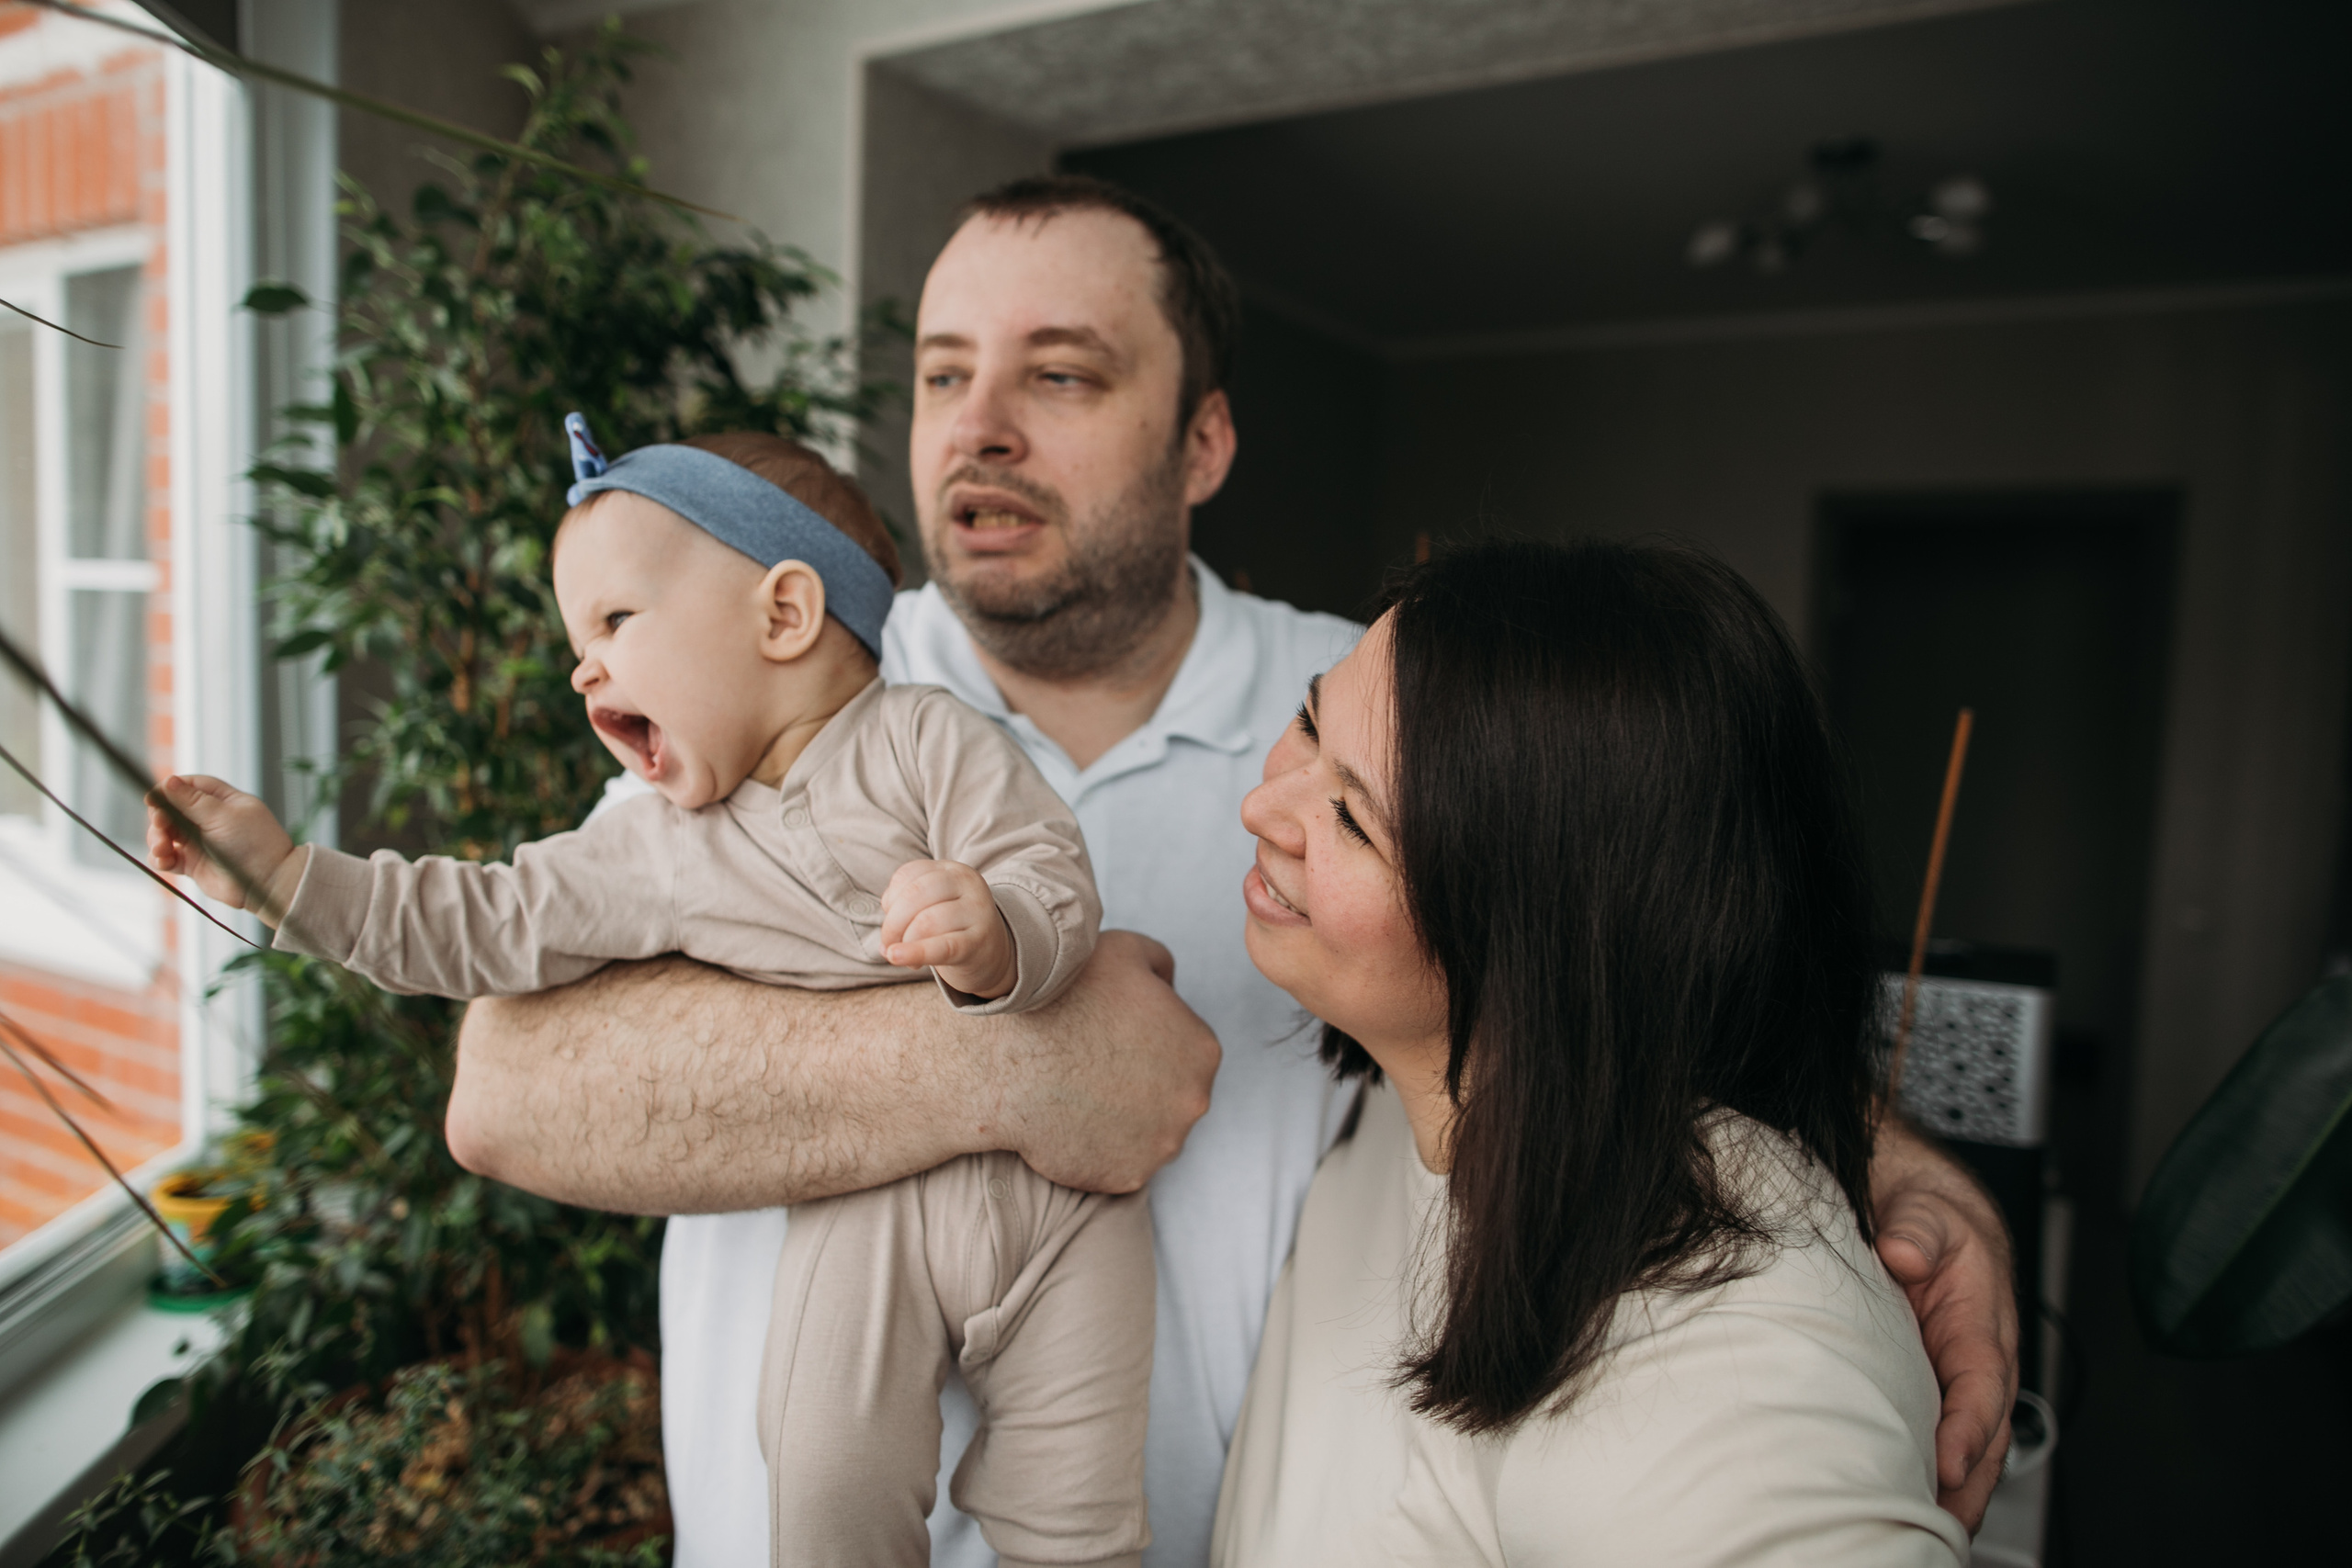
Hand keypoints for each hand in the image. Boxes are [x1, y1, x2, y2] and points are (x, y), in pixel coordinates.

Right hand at [147, 773, 303, 925]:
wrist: (267, 883)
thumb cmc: (256, 845)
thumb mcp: (224, 816)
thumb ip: (194, 801)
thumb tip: (169, 781)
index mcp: (222, 801)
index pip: (189, 786)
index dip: (169, 789)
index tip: (153, 797)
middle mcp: (208, 819)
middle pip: (170, 809)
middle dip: (160, 816)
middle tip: (161, 825)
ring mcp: (198, 841)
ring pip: (164, 833)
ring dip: (156, 838)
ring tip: (163, 848)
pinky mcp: (192, 863)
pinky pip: (166, 857)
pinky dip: (160, 858)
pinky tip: (165, 860)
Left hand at [880, 858, 1016, 998]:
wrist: (992, 952)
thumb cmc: (952, 927)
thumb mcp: (932, 906)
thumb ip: (904, 909)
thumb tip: (887, 939)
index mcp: (952, 870)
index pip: (907, 875)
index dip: (889, 900)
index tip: (892, 920)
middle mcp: (968, 883)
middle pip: (914, 895)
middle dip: (891, 924)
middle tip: (888, 946)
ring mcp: (977, 911)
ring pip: (925, 921)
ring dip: (904, 943)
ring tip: (903, 957)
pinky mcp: (978, 942)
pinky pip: (942, 946)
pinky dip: (916, 952)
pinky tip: (898, 957)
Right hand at [999, 930, 1218, 1192]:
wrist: (1006, 1058)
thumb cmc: (1064, 996)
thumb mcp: (1123, 949)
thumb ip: (1161, 964)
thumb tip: (1170, 987)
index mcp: (1202, 1048)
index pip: (1181, 1045)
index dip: (1143, 1037)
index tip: (1108, 1034)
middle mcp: (1194, 1101)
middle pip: (1169, 1091)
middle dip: (1139, 1080)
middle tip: (1091, 1065)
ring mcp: (1162, 1145)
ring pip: (1147, 1130)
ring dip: (1121, 1117)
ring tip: (1077, 1094)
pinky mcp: (1128, 1177)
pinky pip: (1117, 1162)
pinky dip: (1097, 1148)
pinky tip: (1068, 1122)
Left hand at [1871, 1117, 2019, 1532]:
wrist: (1919, 1206)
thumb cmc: (1929, 1214)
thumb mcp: (1925, 1208)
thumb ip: (1918, 1226)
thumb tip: (1903, 1249)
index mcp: (1983, 1322)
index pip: (1982, 1385)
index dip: (1968, 1429)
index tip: (1949, 1465)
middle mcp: (1976, 1360)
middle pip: (1982, 1436)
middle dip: (1966, 1488)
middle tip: (1936, 1529)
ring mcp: (1953, 1379)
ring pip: (1964, 1447)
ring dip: (1951, 1494)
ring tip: (1920, 1534)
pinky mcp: (1929, 1387)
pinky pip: (1935, 1438)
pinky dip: (1928, 1476)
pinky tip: (1904, 1505)